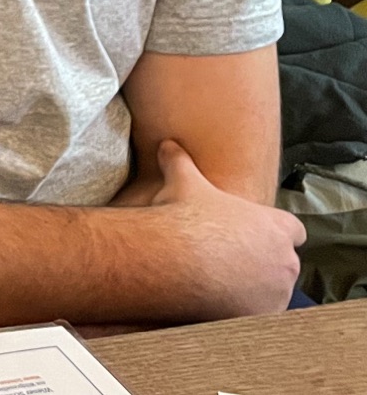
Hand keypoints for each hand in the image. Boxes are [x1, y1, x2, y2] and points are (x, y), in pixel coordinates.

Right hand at [146, 139, 303, 318]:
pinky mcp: (261, 316)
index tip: (255, 234)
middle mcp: (285, 260)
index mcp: (276, 227)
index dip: (276, 232)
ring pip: (273, 291)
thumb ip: (179, 161)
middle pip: (285, 262)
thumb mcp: (182, 180)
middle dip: (265, 262)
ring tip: (222, 283)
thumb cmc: (185, 218)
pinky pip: (258, 314)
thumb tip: (167, 144)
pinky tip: (218, 301)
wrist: (175, 260)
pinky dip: (243, 309)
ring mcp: (276, 291)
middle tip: (232, 259)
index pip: (294, 231)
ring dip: (256, 288)